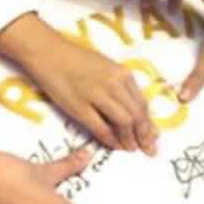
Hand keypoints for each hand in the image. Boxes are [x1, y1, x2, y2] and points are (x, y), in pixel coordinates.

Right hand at [0, 15, 157, 153]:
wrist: (49, 53)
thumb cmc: (77, 59)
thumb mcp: (107, 67)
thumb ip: (120, 85)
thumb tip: (132, 108)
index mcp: (123, 73)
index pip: (142, 103)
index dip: (149, 123)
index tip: (154, 136)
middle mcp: (115, 84)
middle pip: (137, 115)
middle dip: (145, 135)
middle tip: (149, 150)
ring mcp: (98, 95)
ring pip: (124, 122)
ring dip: (130, 139)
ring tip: (132, 149)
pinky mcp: (80, 107)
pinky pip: (101, 128)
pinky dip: (111, 139)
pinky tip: (115, 145)